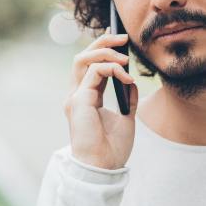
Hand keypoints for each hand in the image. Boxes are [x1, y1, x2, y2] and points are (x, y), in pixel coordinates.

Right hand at [63, 31, 137, 169]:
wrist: (103, 167)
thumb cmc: (112, 148)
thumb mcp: (125, 118)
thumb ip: (126, 98)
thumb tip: (130, 80)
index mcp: (86, 99)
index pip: (90, 66)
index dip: (103, 50)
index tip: (120, 40)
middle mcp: (77, 95)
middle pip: (83, 57)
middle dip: (102, 42)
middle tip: (123, 37)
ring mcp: (75, 97)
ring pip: (83, 59)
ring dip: (106, 51)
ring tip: (125, 56)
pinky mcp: (79, 100)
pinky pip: (95, 71)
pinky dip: (112, 68)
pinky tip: (126, 76)